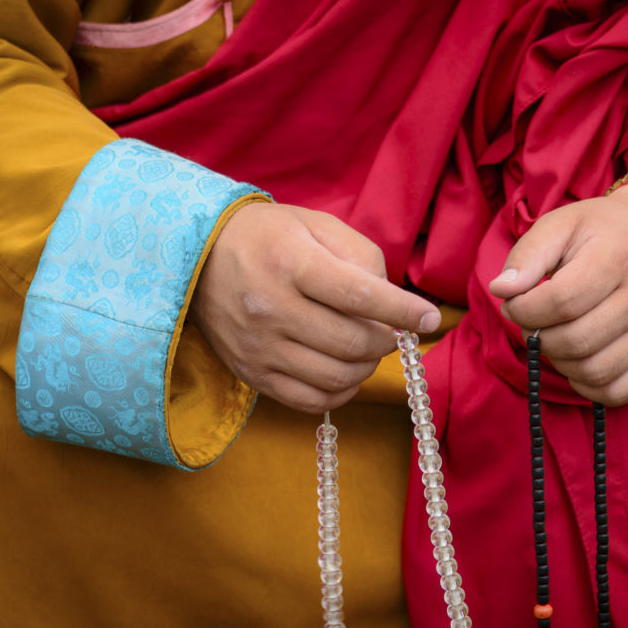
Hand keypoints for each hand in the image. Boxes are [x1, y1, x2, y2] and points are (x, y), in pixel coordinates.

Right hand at [191, 202, 440, 413]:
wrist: (197, 258)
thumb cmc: (269, 237)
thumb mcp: (317, 226)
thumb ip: (362, 259)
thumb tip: (393, 305)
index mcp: (292, 263)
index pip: (360, 296)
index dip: (402, 311)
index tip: (430, 318)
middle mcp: (271, 309)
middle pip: (352, 344)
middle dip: (386, 340)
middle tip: (390, 330)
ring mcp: (259, 347)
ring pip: (337, 377)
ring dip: (367, 367)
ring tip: (366, 348)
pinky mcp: (251, 375)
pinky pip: (311, 401)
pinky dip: (341, 391)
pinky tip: (345, 370)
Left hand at [488, 185, 627, 405]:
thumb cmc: (599, 231)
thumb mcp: (559, 225)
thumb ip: (526, 256)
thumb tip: (502, 290)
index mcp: (620, 256)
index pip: (561, 302)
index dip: (524, 311)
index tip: (514, 304)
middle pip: (575, 341)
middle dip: (538, 338)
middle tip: (532, 323)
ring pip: (594, 371)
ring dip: (559, 362)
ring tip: (554, 337)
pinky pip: (618, 392)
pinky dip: (587, 385)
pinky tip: (577, 359)